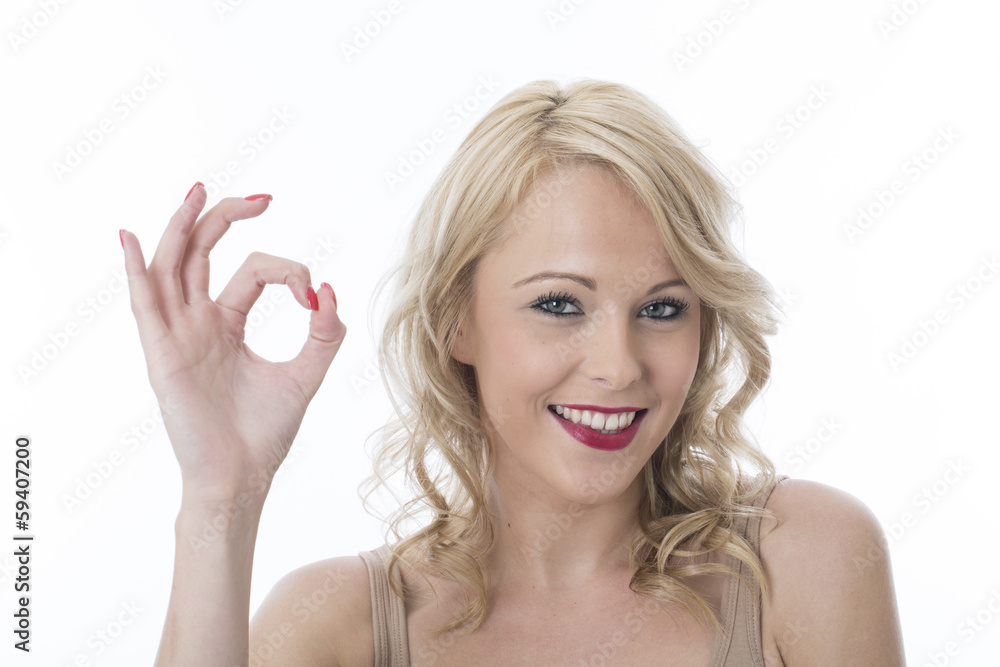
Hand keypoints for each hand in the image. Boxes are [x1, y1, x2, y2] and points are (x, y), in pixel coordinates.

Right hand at [120, 184, 344, 503]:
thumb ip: (325, 334)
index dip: (287, 270)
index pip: (253, 271)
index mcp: (228, 323)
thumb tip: (329, 290)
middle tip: (260, 197)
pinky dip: (136, 271)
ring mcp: (177, 335)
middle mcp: (198, 322)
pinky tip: (132, 238)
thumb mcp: (306, 373)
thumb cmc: (266, 431)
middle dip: (225, 219)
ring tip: (198, 192)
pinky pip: (143, 305)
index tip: (312, 295)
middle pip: (200, 253)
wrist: (241, 476)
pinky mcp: (162, 354)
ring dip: (181, 228)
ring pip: (171, 267)